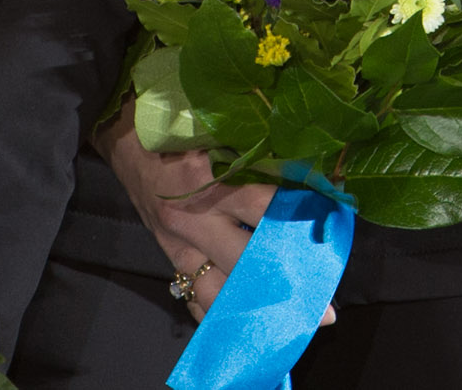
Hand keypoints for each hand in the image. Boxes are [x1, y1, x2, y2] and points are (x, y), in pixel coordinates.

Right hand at [95, 115, 328, 325]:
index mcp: (209, 183)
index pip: (265, 210)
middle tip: (325, 312)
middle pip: (248, 264)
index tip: (334, 237)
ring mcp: (180, 246)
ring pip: (219, 293)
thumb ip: (260, 153)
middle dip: (287, 286)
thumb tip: (313, 170)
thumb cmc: (180, 128)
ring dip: (254, 312)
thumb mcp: (219, 131)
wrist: (127, 139)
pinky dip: (217, 318)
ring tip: (289, 328)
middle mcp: (195, 221)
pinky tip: (242, 333)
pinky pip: (193, 298)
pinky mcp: (170, 258)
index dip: (302, 224)